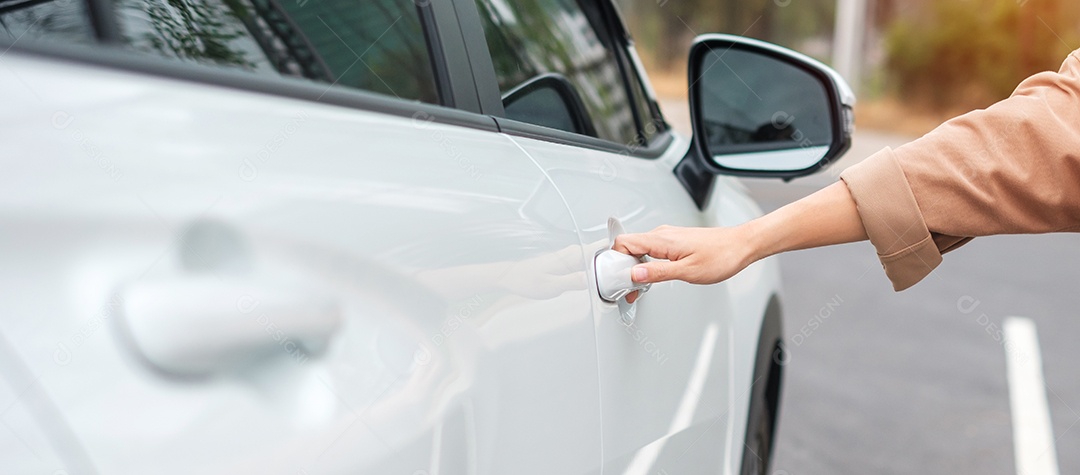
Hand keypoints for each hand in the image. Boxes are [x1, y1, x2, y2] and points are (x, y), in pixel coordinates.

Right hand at [614, 225, 757, 290]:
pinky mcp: (673, 241)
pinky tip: (651, 276)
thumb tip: (635, 274)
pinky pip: (650, 249)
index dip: (615, 262)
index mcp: (661, 239)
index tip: (620, 280)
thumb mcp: (687, 271)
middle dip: (622, 268)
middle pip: (627, 246)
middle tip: (629, 288)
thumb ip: (658, 272)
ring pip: (638, 249)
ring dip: (634, 267)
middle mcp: (662, 234)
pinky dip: (645, 263)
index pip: (623, 243)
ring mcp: (667, 236)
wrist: (740, 246)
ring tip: (639, 285)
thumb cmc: (721, 256)